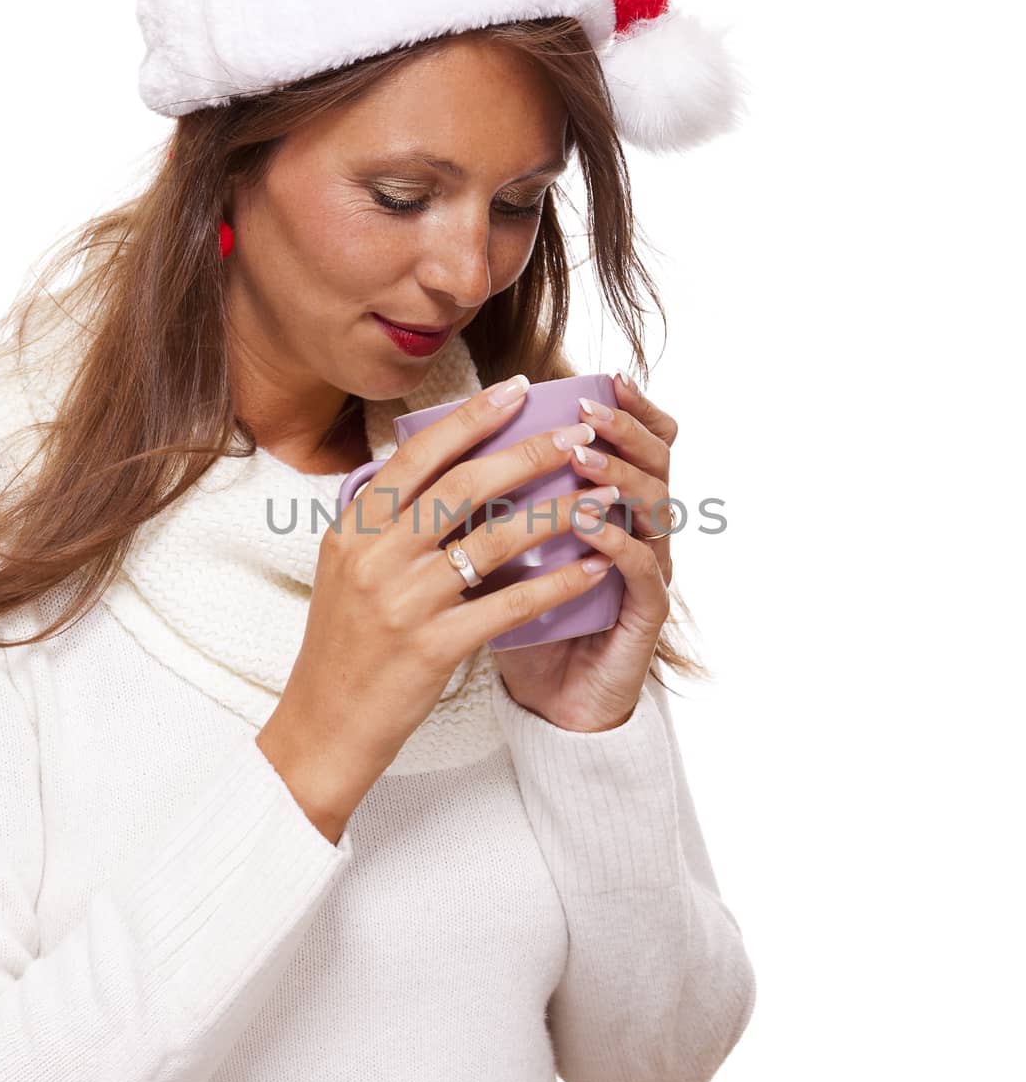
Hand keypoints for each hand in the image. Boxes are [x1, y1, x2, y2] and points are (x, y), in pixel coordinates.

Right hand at [257, 375, 632, 820]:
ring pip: (496, 539)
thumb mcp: (348, 568)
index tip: (517, 389)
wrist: (323, 726)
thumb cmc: (345, 643)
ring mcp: (404, 602)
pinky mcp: (433, 647)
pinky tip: (593, 568)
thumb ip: (387, 520)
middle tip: (577, 434)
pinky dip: (557, 583)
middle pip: (464, 486)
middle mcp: (375, 556)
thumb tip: (446, 468)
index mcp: (353, 527)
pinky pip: (510, 604)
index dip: (471, 418)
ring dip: (557, 512)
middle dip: (528, 453)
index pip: (418, 455)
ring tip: (601, 496)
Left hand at [491, 372, 677, 732]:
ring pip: (656, 507)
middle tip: (586, 410)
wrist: (547, 704)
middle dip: (623, 429)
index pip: (634, 441)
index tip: (601, 376)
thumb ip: (483, 509)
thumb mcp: (496, 556)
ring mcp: (650, 569)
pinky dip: (618, 542)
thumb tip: (424, 455)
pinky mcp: (647, 614)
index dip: (627, 407)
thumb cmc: (518, 626)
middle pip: (655, 461)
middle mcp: (638, 529)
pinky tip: (591, 523)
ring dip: (619, 476)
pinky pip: (644, 568)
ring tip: (583, 457)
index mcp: (609, 506)